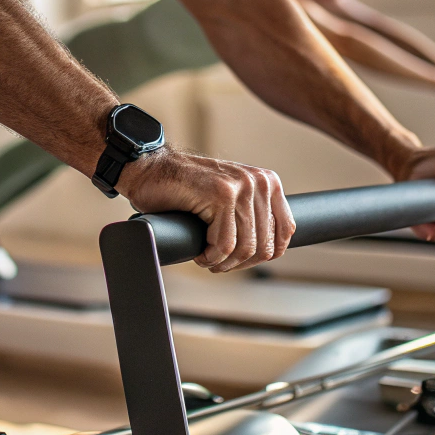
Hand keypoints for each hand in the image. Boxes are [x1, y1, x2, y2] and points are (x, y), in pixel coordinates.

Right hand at [118, 148, 295, 271]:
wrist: (151, 171)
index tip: (240, 259)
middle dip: (239, 263)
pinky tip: (200, 253)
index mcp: (268, 182)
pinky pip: (224, 245)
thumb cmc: (185, 188)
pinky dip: (210, 257)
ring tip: (208, 258)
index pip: (284, 232)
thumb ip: (253, 214)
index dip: (263, 254)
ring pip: (245, 248)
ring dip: (223, 263)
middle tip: (218, 262)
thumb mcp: (231, 198)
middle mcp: (260, 182)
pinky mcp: (221, 196)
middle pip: (265, 245)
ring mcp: (242, 187)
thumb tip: (270, 250)